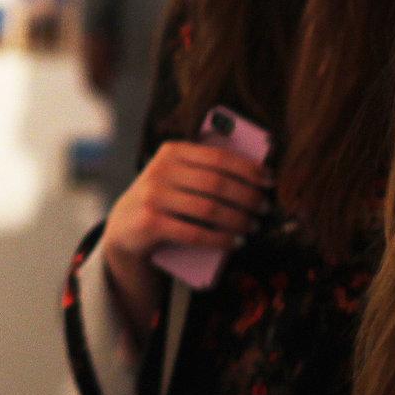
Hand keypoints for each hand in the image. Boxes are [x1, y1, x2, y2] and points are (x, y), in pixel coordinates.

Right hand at [105, 138, 273, 272]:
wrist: (125, 226)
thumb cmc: (165, 199)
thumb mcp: (177, 176)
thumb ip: (204, 170)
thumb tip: (257, 176)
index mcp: (171, 152)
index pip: (218, 157)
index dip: (248, 169)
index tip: (269, 181)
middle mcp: (160, 170)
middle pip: (217, 184)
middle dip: (247, 197)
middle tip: (264, 208)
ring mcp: (153, 196)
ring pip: (209, 210)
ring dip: (238, 220)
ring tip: (254, 226)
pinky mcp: (150, 223)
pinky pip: (195, 233)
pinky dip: (220, 239)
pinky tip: (236, 242)